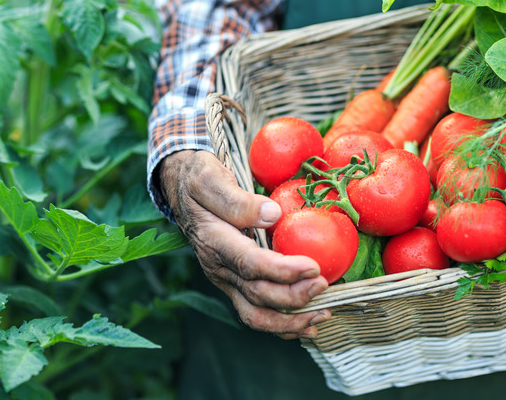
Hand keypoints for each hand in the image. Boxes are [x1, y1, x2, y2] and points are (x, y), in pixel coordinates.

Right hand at [159, 150, 330, 338]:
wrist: (181, 188)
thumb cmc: (199, 179)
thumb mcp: (210, 179)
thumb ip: (237, 199)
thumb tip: (272, 214)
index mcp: (214, 241)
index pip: (249, 263)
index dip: (282, 270)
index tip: (314, 267)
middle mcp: (218, 267)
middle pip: (256, 294)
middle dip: (293, 297)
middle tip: (324, 287)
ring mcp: (225, 279)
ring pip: (255, 314)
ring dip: (290, 321)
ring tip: (322, 315)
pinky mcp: (233, 284)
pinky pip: (255, 312)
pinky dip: (281, 326)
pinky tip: (306, 326)